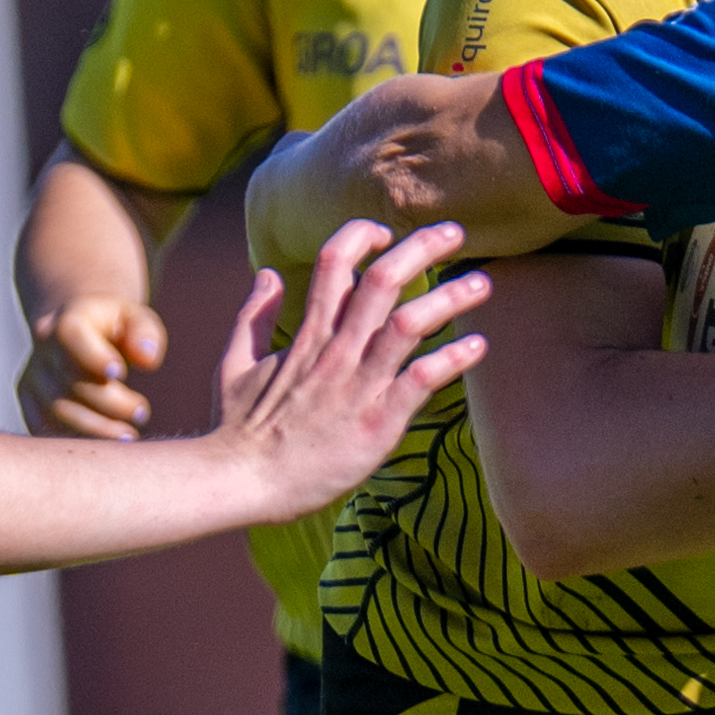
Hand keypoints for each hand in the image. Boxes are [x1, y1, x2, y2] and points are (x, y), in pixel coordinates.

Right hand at [19, 294, 170, 438]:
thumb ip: (146, 333)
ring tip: (128, 435)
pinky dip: (73, 440)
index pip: (70, 336)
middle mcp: (44, 349)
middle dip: (110, 404)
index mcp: (67, 320)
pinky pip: (44, 428)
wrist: (75, 330)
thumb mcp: (136, 318)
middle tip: (141, 413)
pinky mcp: (29, 400)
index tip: (120, 374)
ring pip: (57, 412)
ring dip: (96, 430)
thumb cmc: (114, 326)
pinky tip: (102, 444)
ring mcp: (33, 377)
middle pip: (70, 382)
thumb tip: (147, 359)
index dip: (92, 357)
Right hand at [207, 221, 484, 520]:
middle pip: (381, 281)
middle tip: (452, 233)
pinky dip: (452, 359)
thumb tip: (267, 273)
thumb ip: (253, 316)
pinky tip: (477, 345)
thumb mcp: (234, 365)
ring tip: (480, 285)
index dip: (362, 237)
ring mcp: (357, 386)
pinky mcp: (376, 422)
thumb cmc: (238, 430)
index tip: (385, 233)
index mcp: (306, 336)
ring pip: (408, 325)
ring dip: (449, 299)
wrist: (241, 482)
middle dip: (421, 249)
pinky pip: (420, 380)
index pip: (335, 263)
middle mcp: (335, 353)